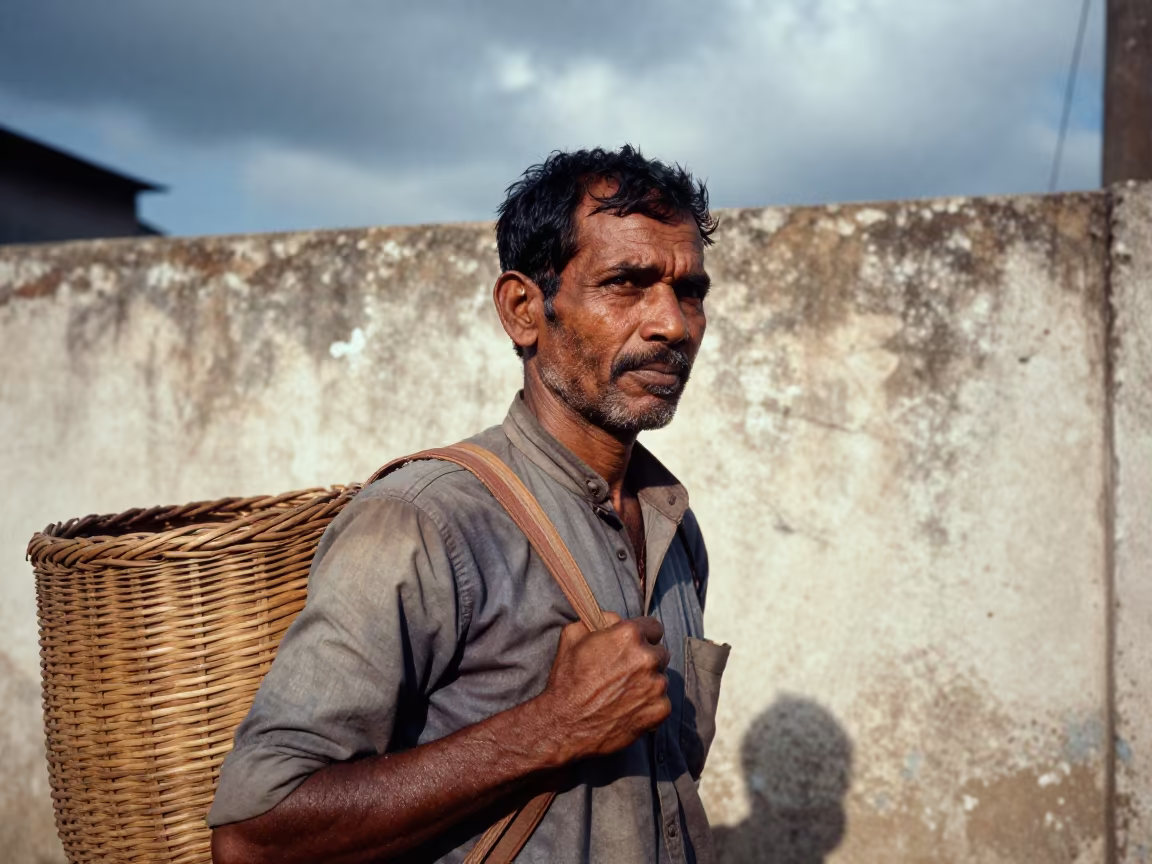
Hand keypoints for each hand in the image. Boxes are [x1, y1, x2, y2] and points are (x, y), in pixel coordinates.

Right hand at [535, 613, 670, 762]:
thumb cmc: (567, 680)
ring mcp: (657, 685)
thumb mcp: (573, 635)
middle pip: (660, 653)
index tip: (636, 646)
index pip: (654, 627)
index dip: (643, 636)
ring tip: (623, 694)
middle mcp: (647, 657)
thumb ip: (600, 619)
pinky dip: (649, 706)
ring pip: (661, 678)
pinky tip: (629, 709)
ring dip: (648, 683)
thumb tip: (616, 620)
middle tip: (625, 673)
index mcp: (629, 635)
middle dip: (646, 660)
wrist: (565, 724)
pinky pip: (662, 702)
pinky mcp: (660, 710)